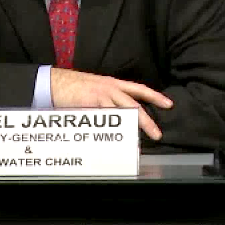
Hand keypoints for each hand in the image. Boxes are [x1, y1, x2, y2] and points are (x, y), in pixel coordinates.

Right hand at [49, 68, 171, 140]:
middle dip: (146, 121)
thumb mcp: (99, 87)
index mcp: (115, 83)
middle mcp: (111, 88)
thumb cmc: (76, 86)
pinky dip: (110, 131)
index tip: (169, 104)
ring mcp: (100, 96)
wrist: (55, 82)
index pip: (140, 89)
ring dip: (131, 129)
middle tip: (157, 134)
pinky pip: (103, 120)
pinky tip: (116, 141)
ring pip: (121, 114)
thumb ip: (112, 98)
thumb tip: (125, 113)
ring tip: (138, 143)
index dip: (156, 96)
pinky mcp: (89, 105)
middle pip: (134, 105)